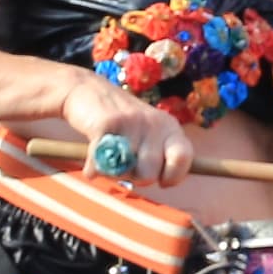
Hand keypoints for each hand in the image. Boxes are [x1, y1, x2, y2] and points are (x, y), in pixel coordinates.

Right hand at [57, 74, 192, 186]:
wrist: (89, 91)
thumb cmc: (124, 124)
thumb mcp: (151, 135)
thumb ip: (162, 157)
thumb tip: (165, 182)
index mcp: (170, 128)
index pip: (183, 158)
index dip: (171, 176)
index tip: (160, 179)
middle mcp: (155, 123)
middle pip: (149, 174)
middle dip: (135, 177)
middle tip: (125, 163)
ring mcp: (131, 122)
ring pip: (124, 171)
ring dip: (112, 172)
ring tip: (109, 157)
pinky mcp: (106, 123)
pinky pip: (100, 163)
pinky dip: (93, 169)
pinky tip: (92, 164)